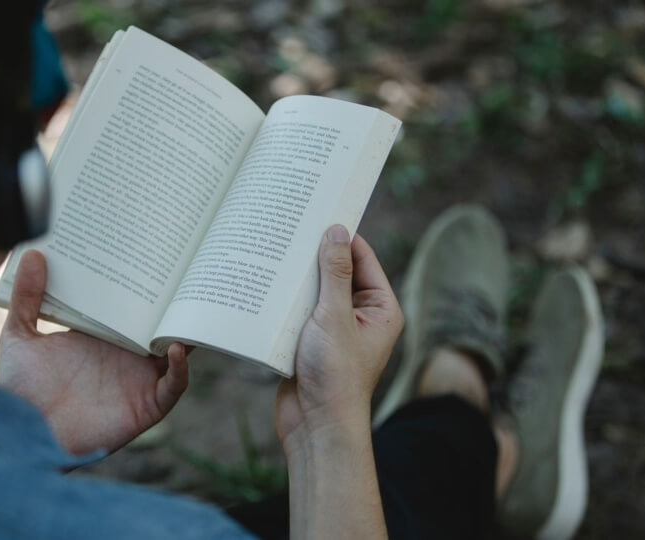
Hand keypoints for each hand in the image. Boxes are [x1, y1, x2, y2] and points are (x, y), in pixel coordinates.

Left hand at [0, 250, 188, 455]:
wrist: (24, 432)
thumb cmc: (20, 390)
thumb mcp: (20, 336)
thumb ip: (28, 297)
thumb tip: (35, 252)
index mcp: (101, 337)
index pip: (132, 307)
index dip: (145, 286)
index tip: (154, 255)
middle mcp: (125, 356)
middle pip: (160, 324)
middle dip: (175, 302)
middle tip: (184, 273)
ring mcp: (138, 380)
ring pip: (176, 351)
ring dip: (185, 330)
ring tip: (190, 304)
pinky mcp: (146, 404)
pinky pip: (174, 385)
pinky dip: (182, 369)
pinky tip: (176, 348)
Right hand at [276, 225, 402, 447]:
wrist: (315, 426)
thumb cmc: (335, 376)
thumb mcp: (335, 316)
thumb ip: (335, 273)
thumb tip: (336, 232)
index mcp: (380, 308)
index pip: (362, 257)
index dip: (340, 235)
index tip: (316, 212)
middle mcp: (360, 316)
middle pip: (336, 271)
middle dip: (313, 256)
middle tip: (287, 228)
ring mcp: (334, 329)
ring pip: (314, 291)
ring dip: (296, 279)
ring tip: (272, 252)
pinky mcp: (310, 342)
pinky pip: (297, 311)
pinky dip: (284, 300)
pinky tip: (263, 285)